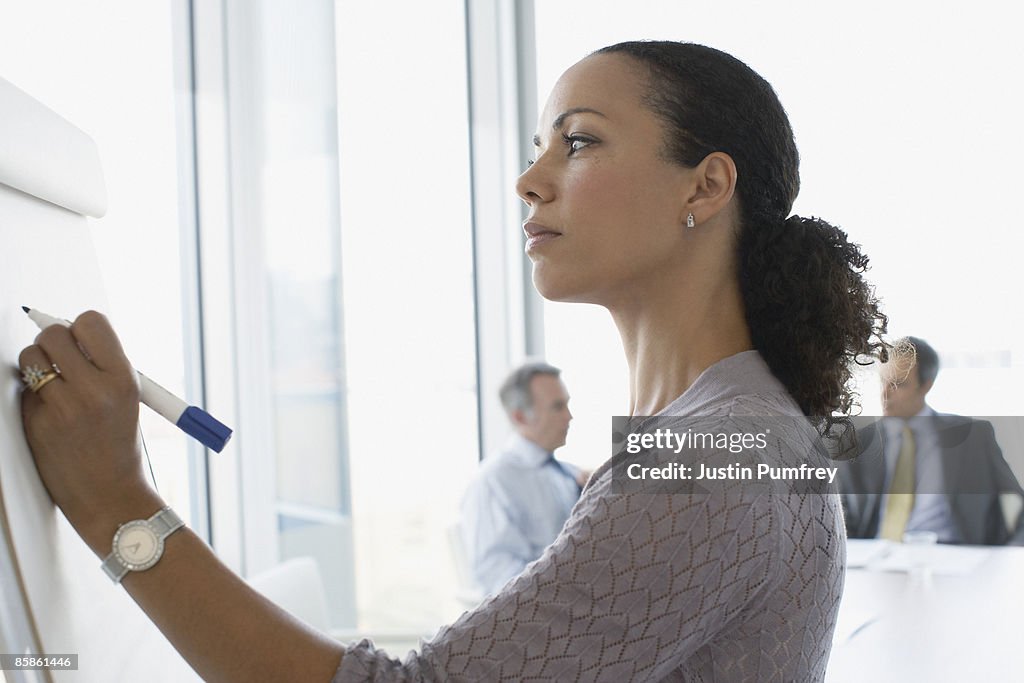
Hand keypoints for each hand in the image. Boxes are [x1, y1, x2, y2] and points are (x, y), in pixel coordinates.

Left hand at [19, 311, 158, 551]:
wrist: (108, 494)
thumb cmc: (119, 443)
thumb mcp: (127, 398)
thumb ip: (102, 363)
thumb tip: (68, 330)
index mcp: (122, 379)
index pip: (90, 321)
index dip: (82, 327)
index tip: (82, 340)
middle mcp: (92, 390)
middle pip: (54, 334)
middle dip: (54, 342)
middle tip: (62, 360)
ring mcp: (61, 408)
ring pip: (30, 357)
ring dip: (37, 365)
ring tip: (54, 386)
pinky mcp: (35, 423)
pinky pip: (24, 390)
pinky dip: (33, 396)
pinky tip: (50, 413)